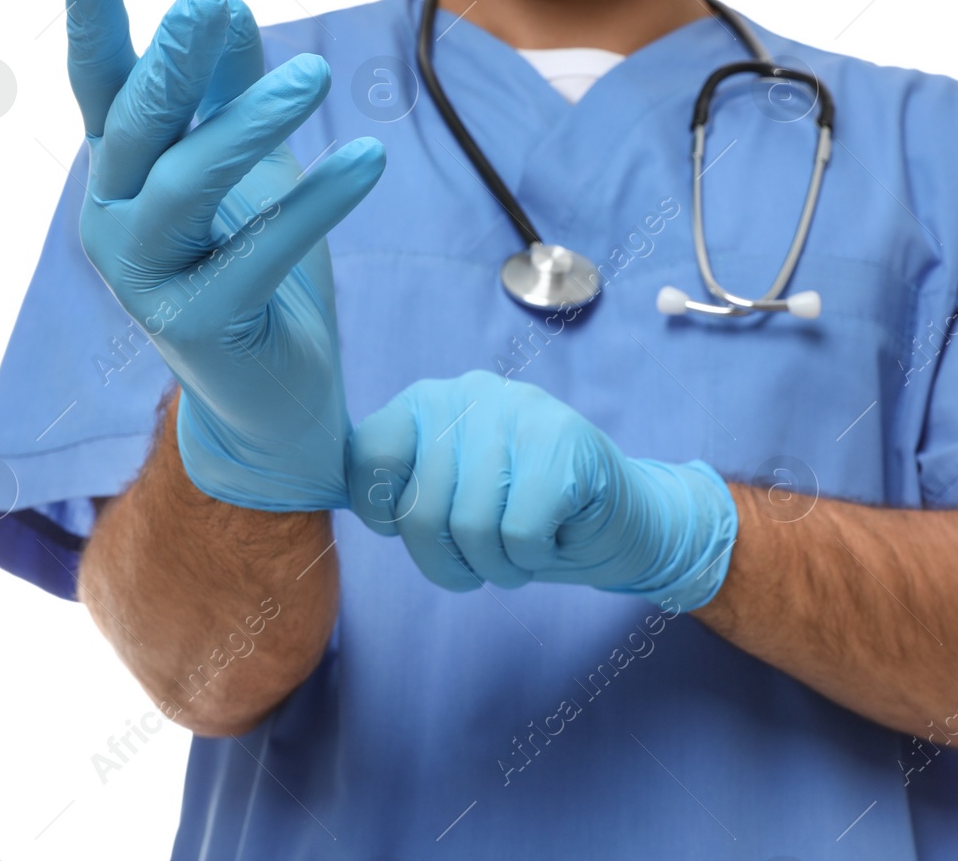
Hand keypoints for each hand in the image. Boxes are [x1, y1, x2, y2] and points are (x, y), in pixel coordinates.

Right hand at [63, 0, 384, 510]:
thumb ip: (230, 93)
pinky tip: (368, 159)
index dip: (93, 23)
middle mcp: (115, 221)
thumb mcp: (250, 169)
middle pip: (136, 128)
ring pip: (187, 185)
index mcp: (123, 176)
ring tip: (317, 75)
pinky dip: (316, 203)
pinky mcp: (196, 323)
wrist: (275, 393)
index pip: (100, 88)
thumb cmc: (258, 268)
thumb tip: (224, 2)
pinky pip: (259, 251)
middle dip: (170, 62)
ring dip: (249, 124)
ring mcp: (146, 278)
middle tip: (209, 0)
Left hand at [346, 371, 737, 608]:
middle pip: (420, 511)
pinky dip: (533, 557)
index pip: (368, 457)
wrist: (624, 521)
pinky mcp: (564, 444)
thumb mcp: (451, 494)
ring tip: (522, 546)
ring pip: (470, 527)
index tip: (420, 527)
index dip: (387, 514)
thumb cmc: (526, 516)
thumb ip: (401, 485)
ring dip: (497, 564)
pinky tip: (554, 535)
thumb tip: (333, 491)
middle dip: (451, 561)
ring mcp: (520, 413)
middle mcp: (470, 394)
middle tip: (486, 559)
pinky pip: (518, 533)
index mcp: (430, 402)